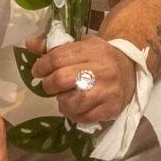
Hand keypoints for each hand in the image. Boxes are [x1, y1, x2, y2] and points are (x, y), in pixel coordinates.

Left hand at [26, 32, 140, 126]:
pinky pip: (83, 117)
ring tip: (64, 97)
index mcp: (93, 50)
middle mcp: (102, 69)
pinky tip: (75, 107)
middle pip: (61, 79)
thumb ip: (55, 45)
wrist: (131, 71)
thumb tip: (30, 43)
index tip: (38, 71)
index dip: (42, 66)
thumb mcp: (81, 45)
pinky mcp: (111, 108)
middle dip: (48, 85)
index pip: (58, 57)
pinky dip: (73, 114)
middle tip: (50, 85)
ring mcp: (108, 90)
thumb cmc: (101, 58)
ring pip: (72, 102)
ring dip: (61, 102)